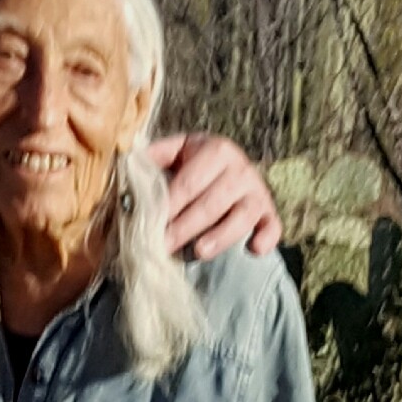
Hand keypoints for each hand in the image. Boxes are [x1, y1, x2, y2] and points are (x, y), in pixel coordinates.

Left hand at [152, 131, 282, 259]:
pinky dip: (268, 238)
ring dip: (221, 236)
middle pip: (212, 203)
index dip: (169, 204)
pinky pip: (273, 226)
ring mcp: (258, 192)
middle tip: (162, 245)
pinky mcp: (269, 212)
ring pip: (242, 217)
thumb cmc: (195, 162)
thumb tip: (128, 162)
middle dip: (185, 227)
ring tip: (199, 252)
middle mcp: (242, 169)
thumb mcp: (176, 150)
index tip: (149, 222)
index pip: (190, 182)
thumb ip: (154, 155)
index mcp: (217, 150)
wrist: (229, 164)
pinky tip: (254, 250)